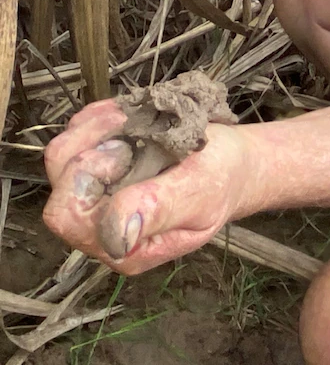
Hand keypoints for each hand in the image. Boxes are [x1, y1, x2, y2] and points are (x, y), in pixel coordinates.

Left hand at [43, 98, 253, 273]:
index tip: (129, 153)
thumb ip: (158, 211)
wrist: (234, 161)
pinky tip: (134, 118)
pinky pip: (75, 134)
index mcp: (125, 247)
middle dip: (94, 145)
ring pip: (61, 154)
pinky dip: (101, 117)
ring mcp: (95, 197)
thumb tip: (116, 237)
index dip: (91, 176)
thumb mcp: (199, 192)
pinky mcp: (95, 169)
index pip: (70, 216)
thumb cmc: (223, 179)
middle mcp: (100, 228)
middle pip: (60, 183)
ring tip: (137, 121)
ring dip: (98, 127)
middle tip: (136, 133)